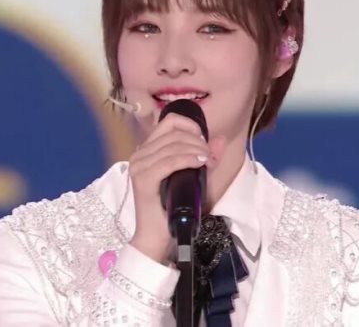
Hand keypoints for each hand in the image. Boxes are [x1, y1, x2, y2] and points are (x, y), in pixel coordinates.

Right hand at [128, 113, 223, 264]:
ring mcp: (139, 166)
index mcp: (147, 150)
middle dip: (197, 141)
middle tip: (210, 157)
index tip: (204, 140)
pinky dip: (188, 159)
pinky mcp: (143, 179)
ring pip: (172, 145)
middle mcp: (139, 154)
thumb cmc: (172, 207)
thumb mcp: (193, 177)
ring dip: (196, 150)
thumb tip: (220, 138)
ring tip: (208, 161)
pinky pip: (169, 161)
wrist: (157, 236)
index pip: (168, 122)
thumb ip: (204, 156)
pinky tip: (200, 163)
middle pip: (173, 133)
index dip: (190, 126)